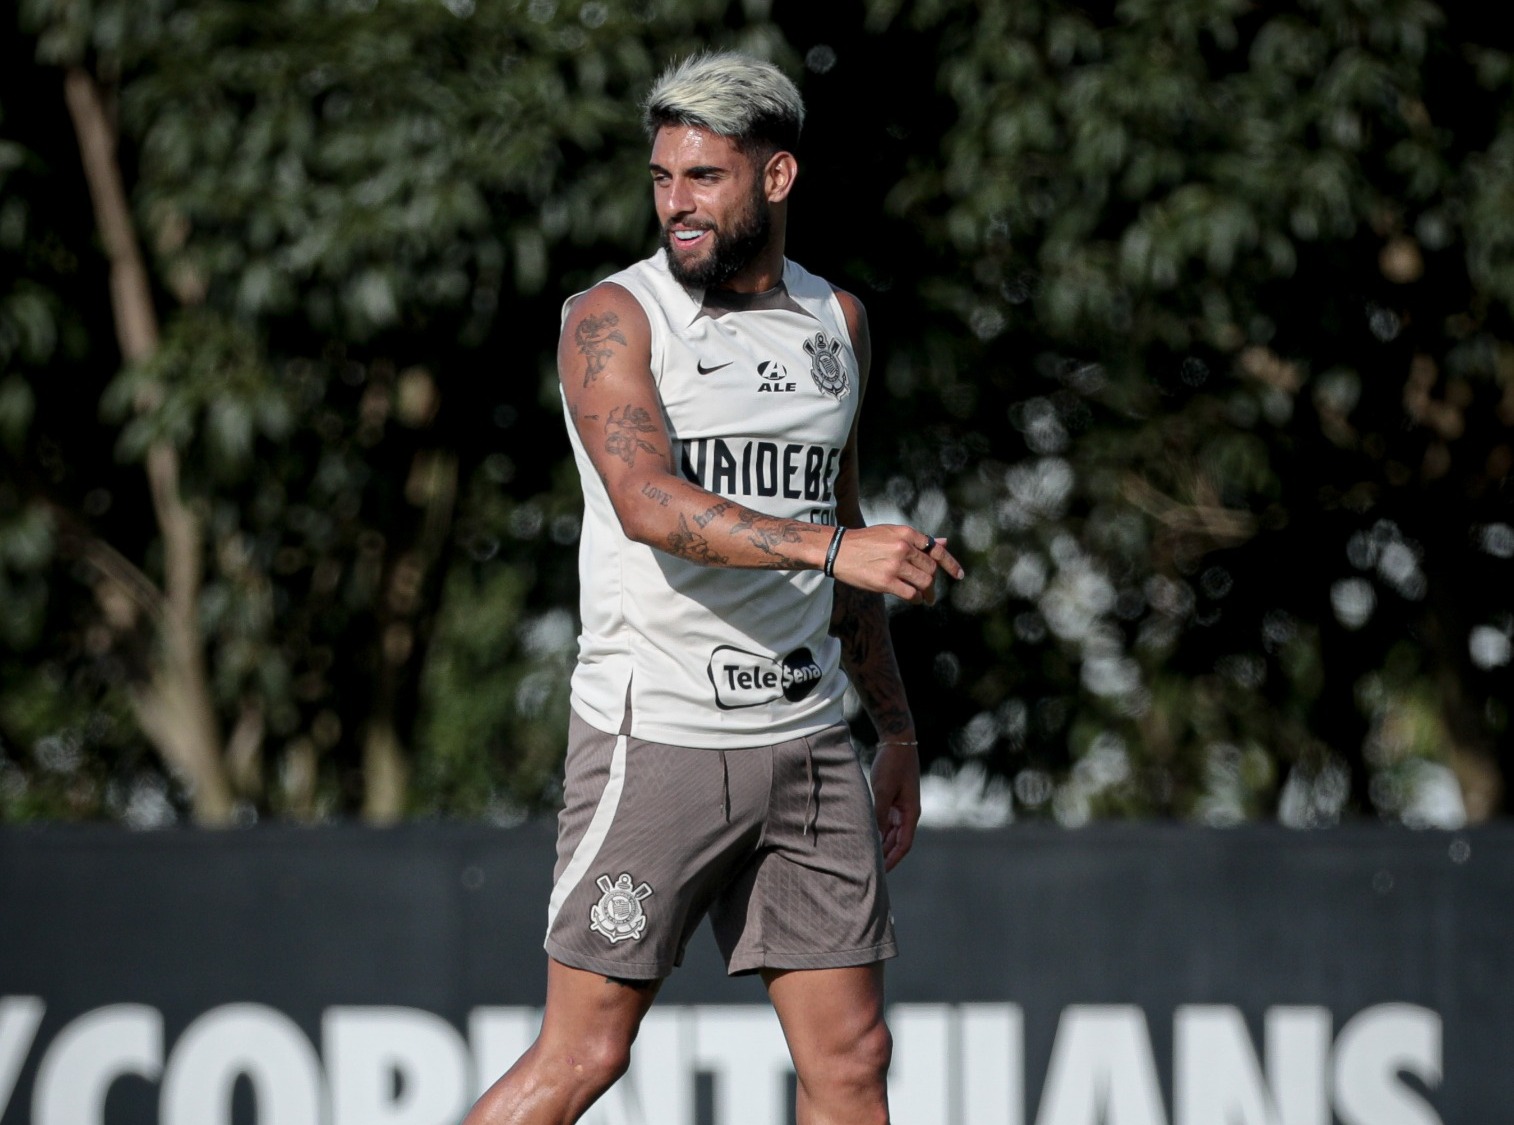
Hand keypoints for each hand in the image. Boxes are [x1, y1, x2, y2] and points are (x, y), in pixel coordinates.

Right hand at [832, 528, 964, 604]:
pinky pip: (911, 594)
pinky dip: (916, 599)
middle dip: (933, 581)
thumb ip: (918, 540)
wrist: (838, 550)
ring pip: (924, 582)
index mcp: (906, 533)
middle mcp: (903, 548)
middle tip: (930, 590)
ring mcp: (894, 565)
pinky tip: (914, 599)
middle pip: (931, 569)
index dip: (951, 564)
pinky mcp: (885, 582)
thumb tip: (944, 542)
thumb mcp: (892, 533)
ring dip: (927, 593)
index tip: (959, 575)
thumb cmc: (866, 541)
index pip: (936, 549)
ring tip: (925, 598)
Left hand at [870, 741, 920, 870]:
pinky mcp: (893, 799)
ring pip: (892, 832)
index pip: (904, 844)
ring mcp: (901, 806)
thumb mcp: (883, 788)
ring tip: (866, 856)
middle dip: (886, 856)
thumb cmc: (892, 764)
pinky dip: (879, 831)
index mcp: (911, 813)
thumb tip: (874, 833)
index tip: (881, 873)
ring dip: (881, 844)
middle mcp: (908, 813)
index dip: (893, 859)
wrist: (898, 741)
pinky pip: (887, 821)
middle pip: (898, 841)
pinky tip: (866, 836)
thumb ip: (879, 812)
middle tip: (869, 869)